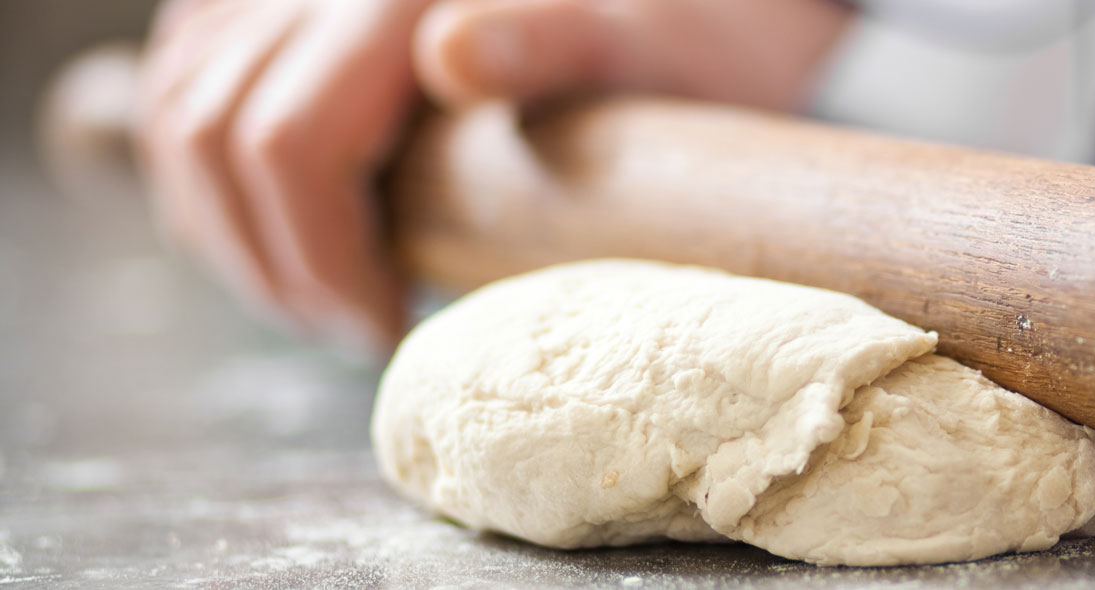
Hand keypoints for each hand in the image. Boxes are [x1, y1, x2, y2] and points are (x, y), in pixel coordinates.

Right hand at [137, 0, 849, 353]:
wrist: (687, 5)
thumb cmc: (686, 39)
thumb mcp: (652, 47)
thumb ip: (557, 40)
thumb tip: (453, 52)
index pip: (293, 142)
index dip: (323, 263)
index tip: (385, 331)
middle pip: (216, 136)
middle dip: (272, 264)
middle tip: (353, 331)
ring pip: (185, 113)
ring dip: (228, 226)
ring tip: (323, 293)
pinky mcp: (271, 1)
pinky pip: (189, 81)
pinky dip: (213, 168)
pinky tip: (282, 224)